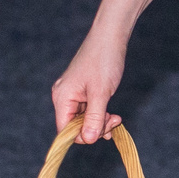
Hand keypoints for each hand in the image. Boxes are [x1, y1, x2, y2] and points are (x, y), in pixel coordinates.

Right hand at [52, 0, 172, 143]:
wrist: (110, 37)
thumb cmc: (104, 61)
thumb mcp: (101, 93)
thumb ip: (95, 118)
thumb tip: (89, 140)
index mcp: (62, 98)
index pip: (65, 131)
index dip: (83, 136)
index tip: (103, 131)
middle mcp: (63, 97)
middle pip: (75, 127)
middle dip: (95, 128)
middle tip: (114, 120)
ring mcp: (73, 94)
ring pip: (84, 120)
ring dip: (100, 122)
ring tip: (116, 117)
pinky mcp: (83, 92)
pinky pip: (89, 112)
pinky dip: (100, 115)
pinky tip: (112, 115)